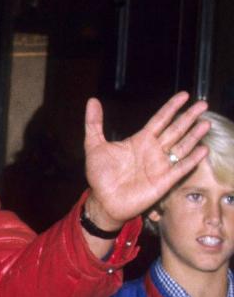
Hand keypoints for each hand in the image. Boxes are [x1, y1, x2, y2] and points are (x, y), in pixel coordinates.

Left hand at [83, 92, 208, 228]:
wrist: (102, 201)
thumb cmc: (100, 176)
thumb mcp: (94, 146)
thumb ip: (94, 124)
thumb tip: (92, 101)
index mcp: (140, 140)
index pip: (160, 119)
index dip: (171, 107)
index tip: (184, 95)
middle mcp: (153, 151)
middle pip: (175, 130)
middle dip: (188, 117)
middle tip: (203, 104)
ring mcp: (160, 165)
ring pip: (181, 146)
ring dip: (194, 136)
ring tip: (205, 123)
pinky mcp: (164, 181)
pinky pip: (180, 168)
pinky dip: (192, 160)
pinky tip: (202, 150)